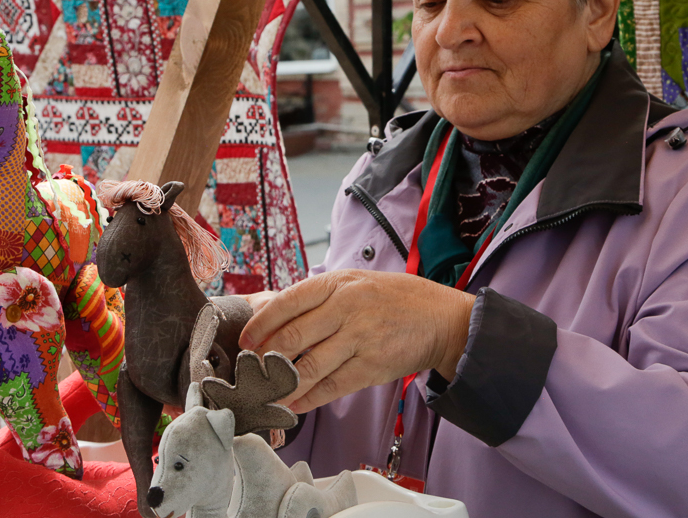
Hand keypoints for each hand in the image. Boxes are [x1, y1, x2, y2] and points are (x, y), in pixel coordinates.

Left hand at [239, 270, 474, 412]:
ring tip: (265, 393)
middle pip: (291, 337)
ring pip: (307, 367)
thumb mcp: (358, 284)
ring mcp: (360, 338)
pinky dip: (307, 399)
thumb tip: (278, 319)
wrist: (442, 320)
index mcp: (339, 283)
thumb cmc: (397, 300)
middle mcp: (347, 308)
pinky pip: (330, 387)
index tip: (245, 340)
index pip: (288, 301)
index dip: (260, 324)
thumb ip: (322, 299)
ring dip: (281, 385)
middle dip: (264, 358)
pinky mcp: (371, 367)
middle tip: (250, 371)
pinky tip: (294, 404)